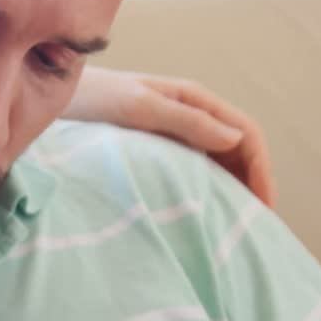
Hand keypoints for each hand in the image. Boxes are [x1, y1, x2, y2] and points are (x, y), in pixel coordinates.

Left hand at [65, 67, 274, 206]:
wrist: (57, 96)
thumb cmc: (94, 97)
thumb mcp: (140, 107)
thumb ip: (186, 120)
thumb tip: (236, 139)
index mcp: (195, 100)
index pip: (246, 135)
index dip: (260, 170)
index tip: (263, 206)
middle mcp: (191, 113)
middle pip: (238, 150)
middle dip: (253, 183)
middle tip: (258, 224)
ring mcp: (174, 130)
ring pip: (218, 161)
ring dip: (233, 187)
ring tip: (238, 223)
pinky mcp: (157, 146)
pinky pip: (193, 167)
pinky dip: (207, 187)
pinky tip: (205, 210)